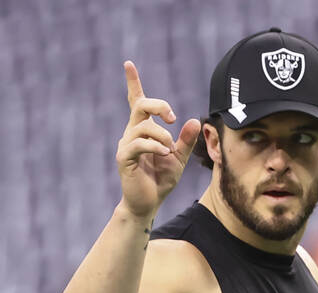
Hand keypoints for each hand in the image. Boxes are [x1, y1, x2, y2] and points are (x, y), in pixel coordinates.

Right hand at [116, 61, 200, 218]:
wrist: (148, 204)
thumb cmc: (160, 181)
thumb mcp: (179, 158)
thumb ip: (186, 141)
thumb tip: (193, 120)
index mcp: (143, 130)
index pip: (136, 101)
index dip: (132, 82)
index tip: (128, 64)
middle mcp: (131, 133)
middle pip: (141, 105)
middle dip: (158, 105)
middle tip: (172, 118)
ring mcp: (126, 145)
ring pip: (143, 126)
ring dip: (162, 135)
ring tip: (169, 150)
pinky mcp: (124, 158)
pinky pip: (139, 143)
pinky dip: (154, 146)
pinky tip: (164, 154)